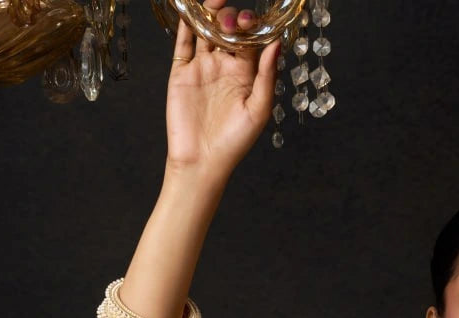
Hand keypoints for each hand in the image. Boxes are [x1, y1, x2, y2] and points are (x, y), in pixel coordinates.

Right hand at [165, 2, 280, 181]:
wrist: (201, 161)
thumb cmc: (234, 141)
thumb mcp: (258, 110)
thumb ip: (267, 75)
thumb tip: (276, 42)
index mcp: (246, 74)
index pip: (251, 40)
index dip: (252, 26)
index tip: (250, 21)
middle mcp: (225, 66)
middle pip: (228, 29)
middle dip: (231, 17)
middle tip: (231, 19)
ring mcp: (202, 66)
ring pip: (206, 29)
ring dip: (210, 13)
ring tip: (214, 2)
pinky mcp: (181, 71)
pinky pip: (183, 41)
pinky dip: (185, 21)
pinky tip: (189, 7)